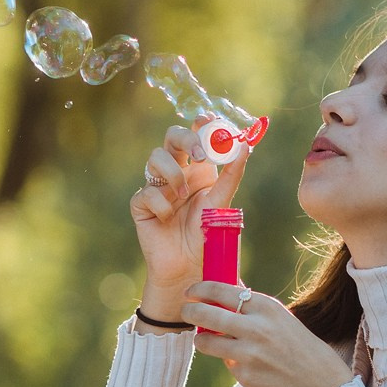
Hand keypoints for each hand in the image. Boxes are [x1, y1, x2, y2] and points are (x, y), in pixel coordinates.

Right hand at [129, 126, 249, 321]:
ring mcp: (157, 186)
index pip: (197, 134)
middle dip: (185, 139)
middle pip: (172, 136)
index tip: (210, 120)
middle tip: (200, 155)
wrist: (189, 267)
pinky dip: (161, 204)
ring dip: (173, 173)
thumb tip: (246, 146)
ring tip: (182, 196)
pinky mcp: (141, 204)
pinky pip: (147, 192)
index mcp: (199, 169)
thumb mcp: (222, 203)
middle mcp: (177, 172)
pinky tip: (167, 219)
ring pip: (155, 157)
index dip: (201, 122)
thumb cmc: (206, 236)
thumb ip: (232, 175)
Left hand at [183, 282, 356, 386]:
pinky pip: (226, 364)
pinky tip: (247, 363)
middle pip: (206, 314)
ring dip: (202, 339)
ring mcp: (248, 354)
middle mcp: (256, 329)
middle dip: (190, 311)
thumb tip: (226, 285)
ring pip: (206, 341)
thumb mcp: (281, 318)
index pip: (222, 290)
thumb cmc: (300, 346)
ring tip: (207, 338)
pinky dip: (230, 361)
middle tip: (186, 310)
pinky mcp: (244, 376)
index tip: (191, 291)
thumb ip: (252, 305)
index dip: (201, 289)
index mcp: (267, 308)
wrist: (321, 384)